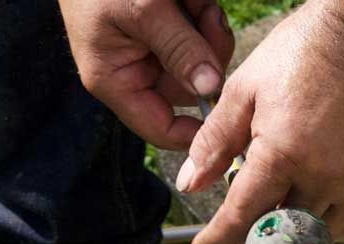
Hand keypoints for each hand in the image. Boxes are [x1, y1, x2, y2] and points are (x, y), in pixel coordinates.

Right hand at [59, 0, 236, 149]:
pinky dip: (203, 13)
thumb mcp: (144, 11)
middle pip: (189, 89)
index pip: (160, 128)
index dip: (195, 131)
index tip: (228, 114)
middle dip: (206, 56)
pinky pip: (198, 33)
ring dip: (207, 29)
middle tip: (207, 19)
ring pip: (200, 59)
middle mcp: (135, 70)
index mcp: (115, 80)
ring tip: (196, 1)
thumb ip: (180, 49)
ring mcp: (152, 48)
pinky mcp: (166, 27)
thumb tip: (210, 89)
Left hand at [176, 6, 343, 243]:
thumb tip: (190, 183)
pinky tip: (312, 199)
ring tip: (281, 199)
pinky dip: (326, 222)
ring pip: (316, 234)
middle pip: (280, 232)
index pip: (241, 217)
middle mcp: (321, 176)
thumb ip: (214, 141)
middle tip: (245, 219)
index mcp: (281, 153)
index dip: (217, 243)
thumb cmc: (304, 52)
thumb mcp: (244, 89)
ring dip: (293, 228)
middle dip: (257, 232)